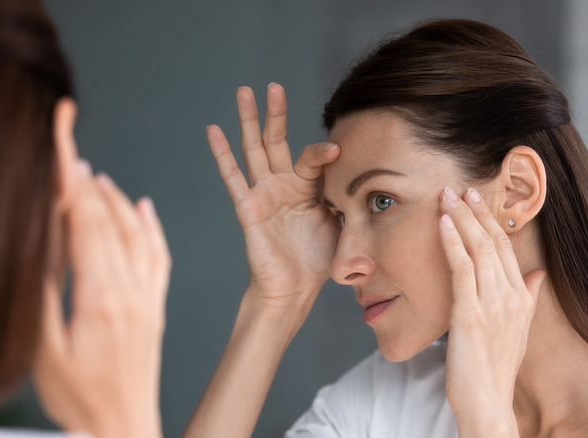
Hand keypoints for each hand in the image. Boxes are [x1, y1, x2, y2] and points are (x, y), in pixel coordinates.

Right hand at [33, 161, 170, 437]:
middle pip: (110, 223)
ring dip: (118, 201)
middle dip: (88, 183)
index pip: (85, 226)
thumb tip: (38, 247)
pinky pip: (160, 258)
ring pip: (138, 235)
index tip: (63, 152)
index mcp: (100, 298)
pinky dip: (152, 228)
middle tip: (72, 153)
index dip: (72, 185)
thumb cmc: (80, 398)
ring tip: (98, 177)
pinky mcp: (155, 308)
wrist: (124, 427)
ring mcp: (147, 298)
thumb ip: (42, 296)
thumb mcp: (45, 351)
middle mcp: (130, 292)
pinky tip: (145, 209)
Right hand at [207, 83, 339, 325]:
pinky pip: (233, 177)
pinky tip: (213, 130)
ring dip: (249, 120)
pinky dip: (222, 154)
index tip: (338, 150)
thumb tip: (373, 186)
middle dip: (275, 113)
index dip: (323, 153)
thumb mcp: (342, 224)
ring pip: (253, 149)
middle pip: (277, 140)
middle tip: (273, 86)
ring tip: (244, 91)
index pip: (313, 158)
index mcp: (308, 187)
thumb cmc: (318, 260)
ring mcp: (264, 193)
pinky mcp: (248, 207)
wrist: (294, 289)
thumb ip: (349, 200)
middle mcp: (284, 184)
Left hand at [438, 187, 544, 435]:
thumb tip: (539, 273)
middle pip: (493, 242)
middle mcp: (510, 296)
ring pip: (477, 249)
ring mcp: (491, 304)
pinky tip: (442, 223)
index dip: (490, 220)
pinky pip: (461, 268)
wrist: (488, 402)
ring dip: (460, 218)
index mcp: (522, 298)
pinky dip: (452, 241)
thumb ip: (529, 298)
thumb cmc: (496, 368)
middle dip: (475, 211)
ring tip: (447, 196)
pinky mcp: (470, 313)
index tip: (477, 200)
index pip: (506, 248)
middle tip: (459, 188)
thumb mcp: (519, 330)